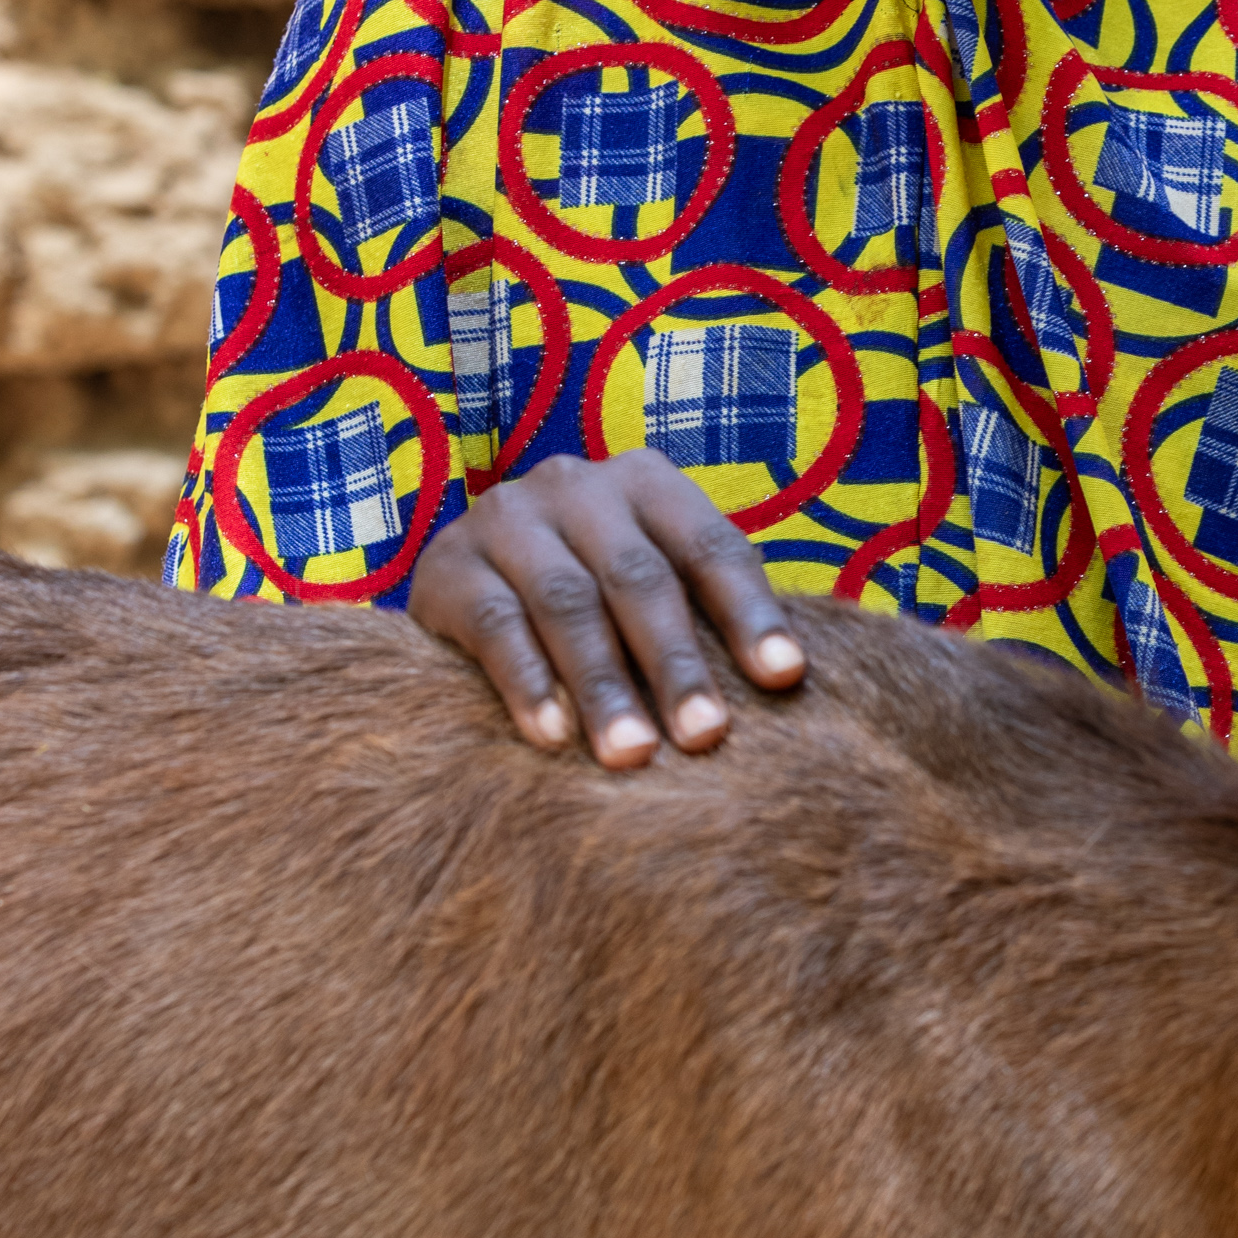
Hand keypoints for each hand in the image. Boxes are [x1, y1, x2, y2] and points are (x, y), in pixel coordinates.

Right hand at [409, 448, 806, 767]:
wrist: (465, 583)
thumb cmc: (596, 600)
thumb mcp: (652, 587)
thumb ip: (707, 617)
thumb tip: (791, 684)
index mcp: (646, 482)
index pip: (711, 547)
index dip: (751, 612)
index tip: (785, 679)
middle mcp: (576, 486)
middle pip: (639, 578)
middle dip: (676, 662)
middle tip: (705, 736)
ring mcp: (506, 519)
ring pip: (567, 604)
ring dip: (604, 684)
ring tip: (633, 755)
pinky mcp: (446, 566)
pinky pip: (495, 625)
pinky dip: (527, 682)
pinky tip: (553, 737)